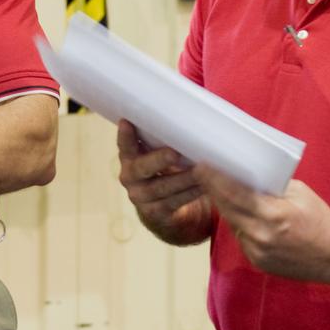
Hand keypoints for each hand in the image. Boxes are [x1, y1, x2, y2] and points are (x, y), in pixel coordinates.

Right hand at [116, 120, 212, 244]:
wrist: (162, 207)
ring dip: (184, 178)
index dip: (125, 136)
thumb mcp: (157, 153)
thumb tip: (187, 118)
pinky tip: (204, 185)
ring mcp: (141, 197)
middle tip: (174, 153)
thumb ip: (161, 140)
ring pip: (163, 187)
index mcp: (129, 158)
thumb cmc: (164, 169)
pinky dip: (191, 193)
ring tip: (201, 170)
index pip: (124, 145)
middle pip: (142, 168)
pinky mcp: (156, 212)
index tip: (127, 122)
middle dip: (159, 160)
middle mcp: (130, 177)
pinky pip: (175, 202)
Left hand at [192, 164, 329, 285]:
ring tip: (219, 190)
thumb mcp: (300, 194)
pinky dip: (241, 225)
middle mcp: (261, 235)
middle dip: (213, 190)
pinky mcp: (257, 262)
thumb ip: (271, 186)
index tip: (201, 166)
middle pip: (226, 208)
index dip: (214, 179)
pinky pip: (241, 238)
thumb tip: (247, 175)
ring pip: (232, 223)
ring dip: (226, 208)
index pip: (234, 193)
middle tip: (201, 173)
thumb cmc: (321, 220)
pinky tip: (243, 215)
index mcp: (273, 214)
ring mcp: (257, 251)